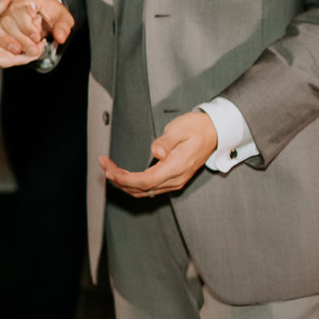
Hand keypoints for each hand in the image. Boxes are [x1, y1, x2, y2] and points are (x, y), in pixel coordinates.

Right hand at [0, 0, 72, 56]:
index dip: (28, 27)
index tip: (37, 38)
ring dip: (7, 41)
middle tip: (31, 51)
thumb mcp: (63, 17)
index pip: (22, 11)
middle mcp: (11, 4)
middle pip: (8, 20)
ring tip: (18, 52)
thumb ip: (63, 27)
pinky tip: (8, 49)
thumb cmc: (50, 13)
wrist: (41, 10)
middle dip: (19, 38)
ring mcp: (2, 12)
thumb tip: (60, 38)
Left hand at [0, 3, 40, 67]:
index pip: (16, 31)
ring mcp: (6, 54)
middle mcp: (2, 46)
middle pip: (23, 42)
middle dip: (34, 35)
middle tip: (44, 27)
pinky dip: (35, 53)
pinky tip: (42, 45)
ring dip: (37, 45)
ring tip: (46, 36)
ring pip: (26, 51)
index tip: (36, 16)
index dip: (27, 25)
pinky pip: (25, 59)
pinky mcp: (7, 61)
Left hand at [101, 111, 217, 197]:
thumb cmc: (196, 128)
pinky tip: (123, 175)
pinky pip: (150, 187)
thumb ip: (167, 142)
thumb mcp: (180, 129)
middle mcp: (176, 178)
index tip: (109, 168)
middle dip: (119, 180)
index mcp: (176, 167)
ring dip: (125, 183)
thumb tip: (156, 152)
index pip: (145, 181)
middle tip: (104, 165)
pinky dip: (134, 184)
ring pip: (145, 191)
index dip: (124, 178)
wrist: (214, 132)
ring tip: (109, 169)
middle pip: (142, 189)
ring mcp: (175, 181)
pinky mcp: (173, 179)